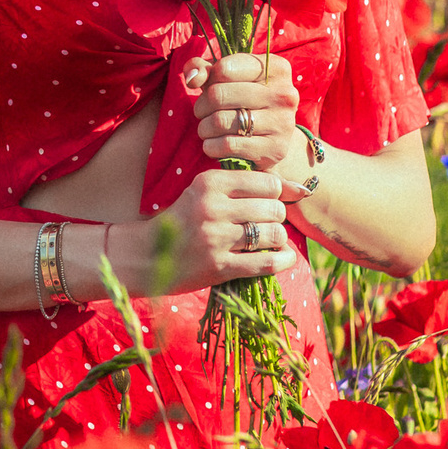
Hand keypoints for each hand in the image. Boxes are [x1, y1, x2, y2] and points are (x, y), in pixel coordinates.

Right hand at [131, 166, 294, 294]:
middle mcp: (212, 207)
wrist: (145, 254)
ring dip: (279, 239)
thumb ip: (250, 186)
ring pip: (273, 234)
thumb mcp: (207, 193)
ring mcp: (215, 238)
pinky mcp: (218, 266)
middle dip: (278, 217)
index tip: (270, 202)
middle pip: (274, 208)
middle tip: (268, 223)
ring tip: (270, 240)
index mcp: (209, 182)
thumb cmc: (184, 220)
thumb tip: (302, 189)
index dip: (276, 194)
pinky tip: (283, 258)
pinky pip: (267, 262)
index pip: (267, 182)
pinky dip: (283, 260)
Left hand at [191, 52, 307, 184]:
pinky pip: (228, 145)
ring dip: (204, 127)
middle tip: (201, 111)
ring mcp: (282, 123)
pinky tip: (212, 144)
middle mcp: (285, 94)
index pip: (225, 68)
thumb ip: (203, 68)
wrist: (273, 136)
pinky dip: (211, 146)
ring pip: (221, 121)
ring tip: (206, 128)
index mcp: (277, 68)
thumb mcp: (226, 76)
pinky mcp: (276, 149)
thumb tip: (192, 78)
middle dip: (201, 105)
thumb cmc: (243, 98)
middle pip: (219, 94)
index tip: (209, 87)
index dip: (208, 79)